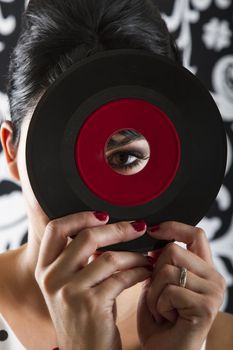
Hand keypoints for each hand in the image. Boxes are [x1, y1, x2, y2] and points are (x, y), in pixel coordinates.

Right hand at [34, 211, 152, 349]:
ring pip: (110, 257)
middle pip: (87, 237)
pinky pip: (122, 277)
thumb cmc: (82, 315)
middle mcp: (53, 278)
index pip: (56, 229)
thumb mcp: (70, 284)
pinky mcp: (91, 305)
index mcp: (45, 269)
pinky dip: (139, 271)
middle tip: (138, 227)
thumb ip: (78, 258)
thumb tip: (105, 228)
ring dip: (135, 255)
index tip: (103, 216)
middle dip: (118, 229)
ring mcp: (70, 292)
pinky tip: (146, 271)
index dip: (80, 217)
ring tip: (147, 257)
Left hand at [137, 221, 225, 349]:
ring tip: (161, 309)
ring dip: (154, 292)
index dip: (173, 227)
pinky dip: (158, 305)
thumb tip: (154, 237)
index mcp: (204, 270)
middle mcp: (214, 278)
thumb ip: (159, 262)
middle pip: (173, 250)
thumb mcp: (158, 285)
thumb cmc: (160, 322)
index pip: (195, 234)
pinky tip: (166, 318)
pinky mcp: (206, 306)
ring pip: (167, 270)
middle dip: (154, 273)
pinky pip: (169, 291)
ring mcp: (213, 292)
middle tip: (158, 296)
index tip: (153, 230)